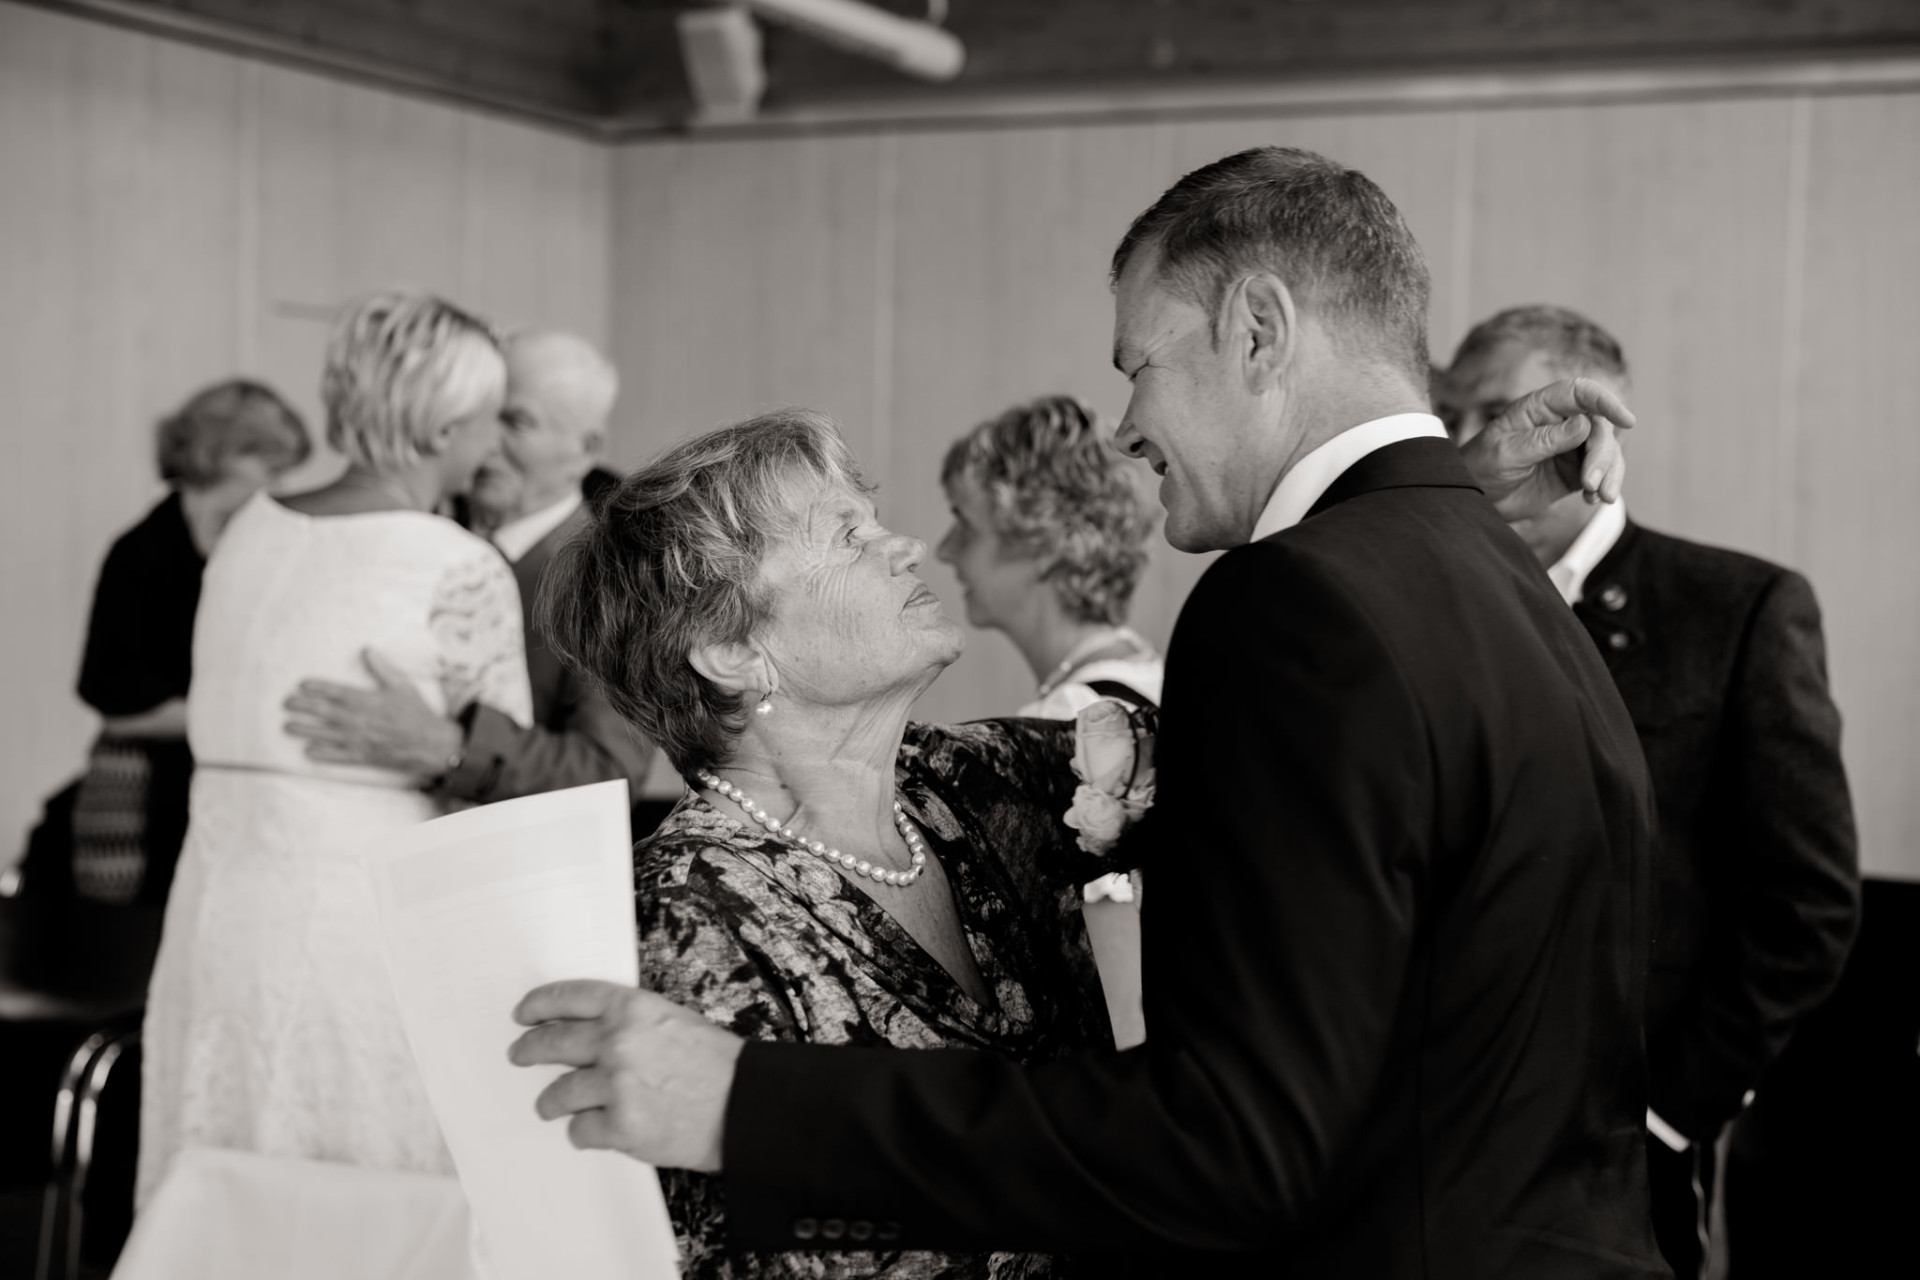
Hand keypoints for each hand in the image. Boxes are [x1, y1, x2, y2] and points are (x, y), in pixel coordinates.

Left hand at [282, 647, 463, 781]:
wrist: (431, 744)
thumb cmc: (416, 713)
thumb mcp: (402, 685)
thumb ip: (382, 668)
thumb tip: (367, 650)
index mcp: (367, 701)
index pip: (336, 692)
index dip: (317, 688)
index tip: (301, 684)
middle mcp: (359, 720)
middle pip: (325, 712)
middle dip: (303, 707)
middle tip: (286, 704)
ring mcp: (359, 739)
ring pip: (326, 734)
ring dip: (305, 730)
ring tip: (287, 726)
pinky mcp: (363, 755)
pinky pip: (338, 755)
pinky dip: (322, 754)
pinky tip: (308, 751)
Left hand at [508, 980, 742, 1171]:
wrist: (746, 1107)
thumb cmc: (718, 1066)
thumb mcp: (674, 1021)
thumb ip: (630, 1023)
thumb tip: (589, 1033)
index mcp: (634, 1008)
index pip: (570, 997)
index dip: (540, 1004)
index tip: (524, 1013)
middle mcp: (619, 1042)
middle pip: (553, 1042)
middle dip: (529, 1050)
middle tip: (519, 1055)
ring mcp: (617, 1086)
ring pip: (559, 1093)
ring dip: (551, 1101)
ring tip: (549, 1105)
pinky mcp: (620, 1127)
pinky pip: (580, 1130)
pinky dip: (582, 1133)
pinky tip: (590, 1131)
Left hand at [1458, 377, 1636, 520]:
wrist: (1476, 497)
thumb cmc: (1482, 466)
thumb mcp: (1508, 452)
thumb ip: (1545, 440)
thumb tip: (1585, 424)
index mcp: (1541, 407)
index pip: (1580, 393)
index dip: (1605, 401)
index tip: (1627, 420)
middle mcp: (1561, 422)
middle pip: (1600, 428)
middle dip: (1602, 456)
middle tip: (1590, 482)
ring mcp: (1571, 447)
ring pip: (1607, 452)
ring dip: (1609, 474)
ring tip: (1597, 496)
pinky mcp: (1575, 472)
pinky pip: (1602, 474)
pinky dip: (1604, 486)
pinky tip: (1592, 500)